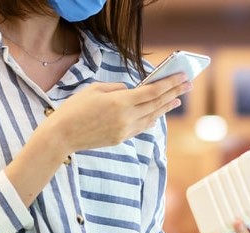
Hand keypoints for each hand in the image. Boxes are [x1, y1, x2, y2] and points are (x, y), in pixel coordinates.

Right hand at [42, 73, 191, 153]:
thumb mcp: (95, 89)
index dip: (170, 83)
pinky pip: (142, 127)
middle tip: (188, 85)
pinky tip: (158, 115)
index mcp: (121, 102)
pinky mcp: (121, 138)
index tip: (182, 77)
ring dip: (166, 107)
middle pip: (157, 103)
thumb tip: (131, 91)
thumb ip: (117, 88)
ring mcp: (126, 130)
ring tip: (177, 99)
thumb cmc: (74, 108)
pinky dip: (152, 119)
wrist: (62, 136)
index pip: (153, 91)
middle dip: (174, 93)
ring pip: (152, 116)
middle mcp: (127, 117)